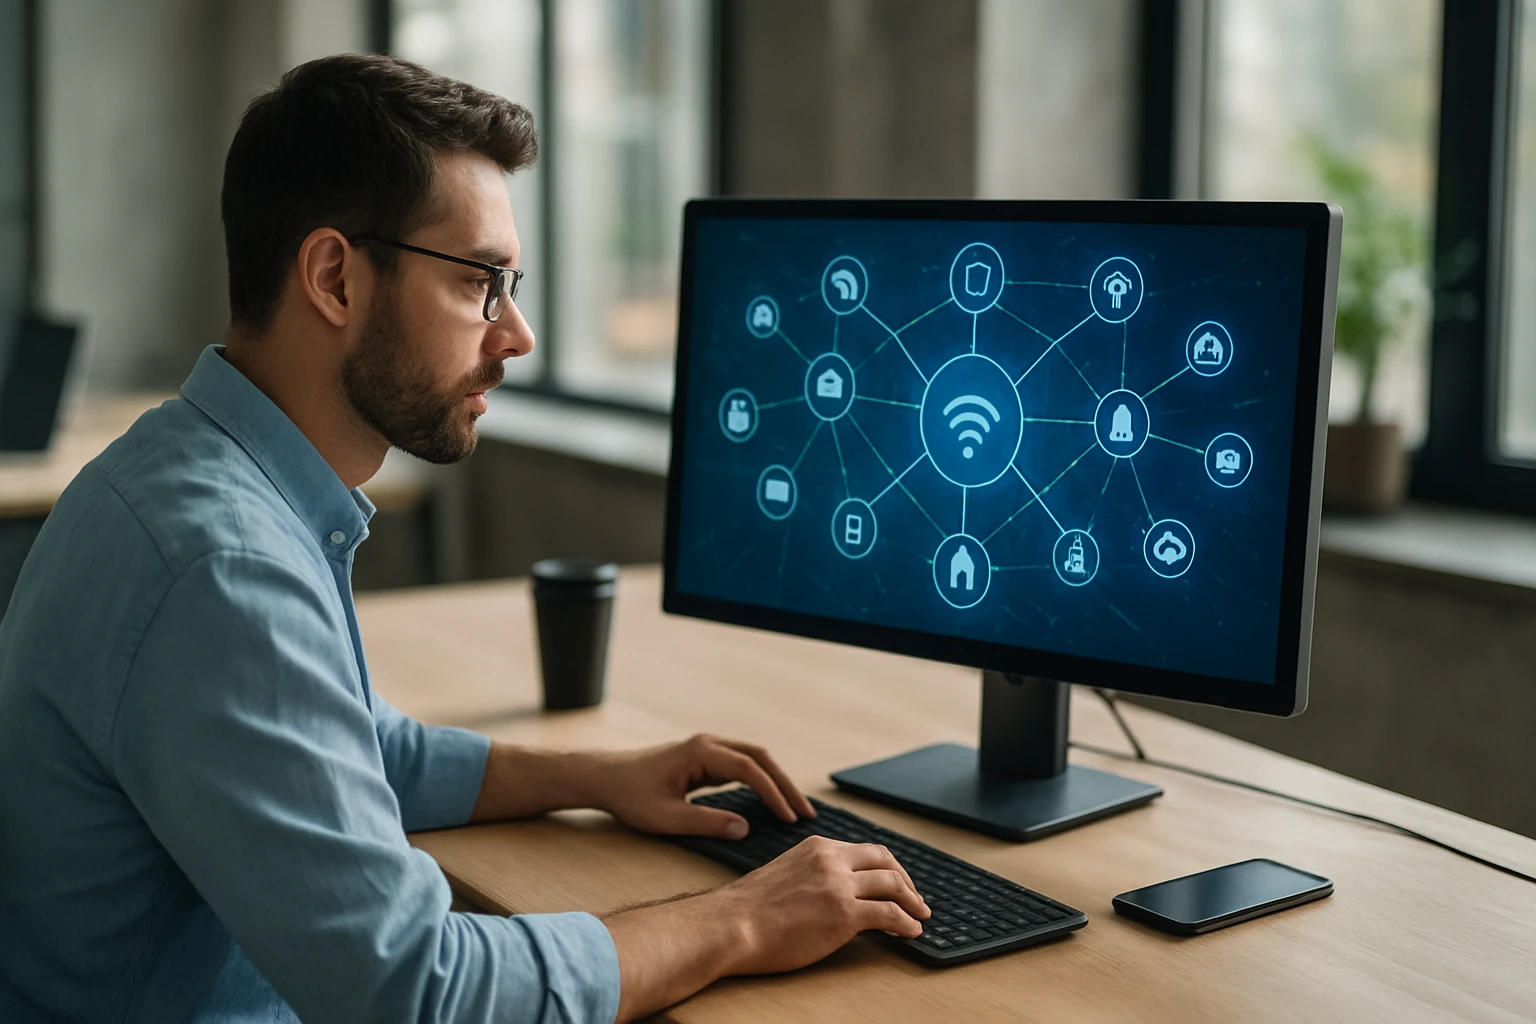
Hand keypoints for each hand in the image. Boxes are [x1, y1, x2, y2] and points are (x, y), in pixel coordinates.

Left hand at [586, 733, 815, 838]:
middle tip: (806, 813)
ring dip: (777, 781)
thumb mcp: (666, 817)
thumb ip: (706, 823)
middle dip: (785, 784)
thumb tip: (745, 828)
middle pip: (760, 757)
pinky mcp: (706, 760)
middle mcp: (709, 744)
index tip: (788, 817)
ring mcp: (708, 749)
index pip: (749, 769)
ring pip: (754, 759)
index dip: (772, 793)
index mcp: (701, 752)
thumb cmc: (631, 796)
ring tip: (797, 809)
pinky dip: (762, 781)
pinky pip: (743, 766)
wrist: (606, 778)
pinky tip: (773, 802)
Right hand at [603, 834, 929, 1020]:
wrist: (731, 926)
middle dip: (906, 880)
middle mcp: (831, 860)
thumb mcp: (784, 875)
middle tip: (915, 899)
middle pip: (885, 861)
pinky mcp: (844, 914)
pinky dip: (906, 923)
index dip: (887, 868)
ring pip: (893, 885)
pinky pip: (889, 915)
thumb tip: (830, 894)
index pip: (864, 851)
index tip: (895, 882)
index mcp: (817, 848)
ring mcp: (839, 885)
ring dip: (912, 902)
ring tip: (920, 917)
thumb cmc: (748, 910)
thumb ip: (811, 876)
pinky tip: (910, 933)